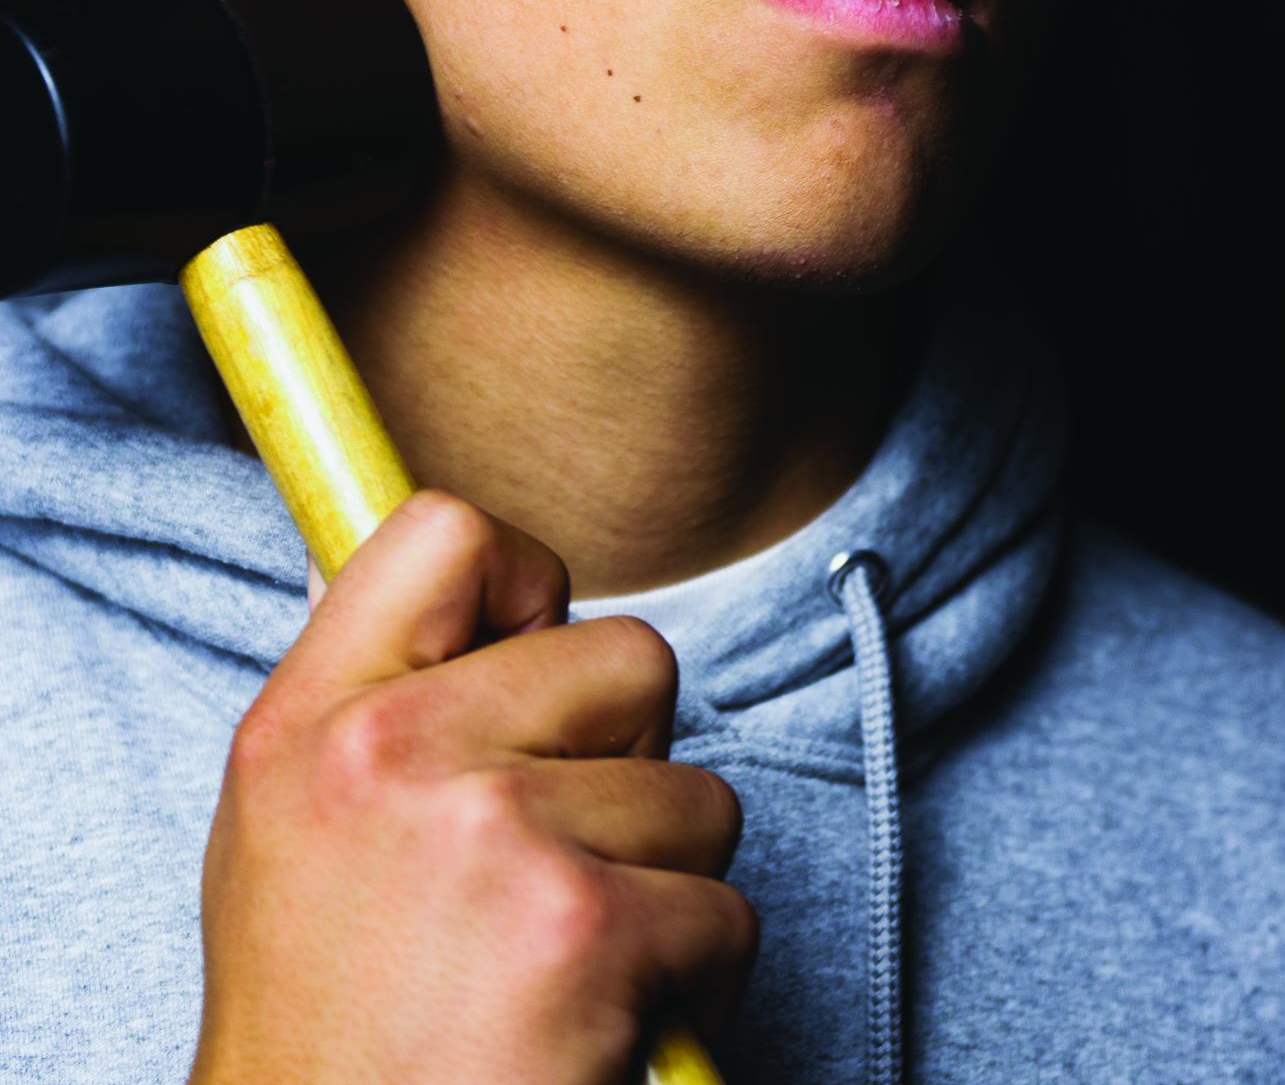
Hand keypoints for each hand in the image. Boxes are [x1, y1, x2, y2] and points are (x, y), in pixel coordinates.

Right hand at [189, 490, 755, 1083]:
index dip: (526, 586)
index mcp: (309, 720)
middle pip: (631, 657)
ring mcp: (492, 836)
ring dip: (662, 880)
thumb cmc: (324, 1026)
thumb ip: (367, 695)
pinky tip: (602, 1023)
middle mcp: (391, 756)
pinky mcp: (584, 932)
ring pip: (699, 792)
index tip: (528, 661)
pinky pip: (725, 906)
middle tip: (554, 860)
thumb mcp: (285, 832)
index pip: (448, 531)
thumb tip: (466, 572)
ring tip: (566, 960)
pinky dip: (691, 976)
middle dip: (629, 761)